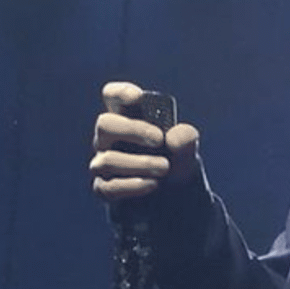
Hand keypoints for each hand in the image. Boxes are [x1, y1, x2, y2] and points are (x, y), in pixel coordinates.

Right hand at [89, 81, 200, 201]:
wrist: (175, 195)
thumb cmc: (175, 160)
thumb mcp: (186, 148)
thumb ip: (185, 139)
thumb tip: (173, 138)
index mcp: (128, 117)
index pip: (113, 96)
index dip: (120, 93)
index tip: (138, 97)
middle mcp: (109, 138)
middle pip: (105, 124)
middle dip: (133, 130)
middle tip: (159, 139)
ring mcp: (103, 162)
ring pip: (108, 160)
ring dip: (139, 163)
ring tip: (165, 167)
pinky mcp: (103, 187)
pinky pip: (108, 187)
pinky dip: (133, 185)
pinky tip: (153, 183)